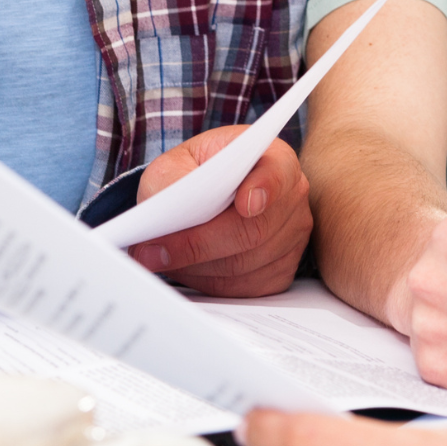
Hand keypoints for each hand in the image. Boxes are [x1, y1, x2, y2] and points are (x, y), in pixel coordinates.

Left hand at [126, 127, 312, 296]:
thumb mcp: (176, 164)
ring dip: (197, 266)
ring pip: (245, 264)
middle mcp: (292, 198)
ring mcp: (292, 237)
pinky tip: (187, 268)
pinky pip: (245, 287)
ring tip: (158, 259)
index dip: (265, 188)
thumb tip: (161, 217)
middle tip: (154, 250)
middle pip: (254, 230)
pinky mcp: (282, 271)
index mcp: (273, 158)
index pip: (277, 172)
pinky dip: (208, 282)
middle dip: (199, 243)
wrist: (206, 196)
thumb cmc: (196, 174)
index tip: (245, 205)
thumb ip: (170, 181)